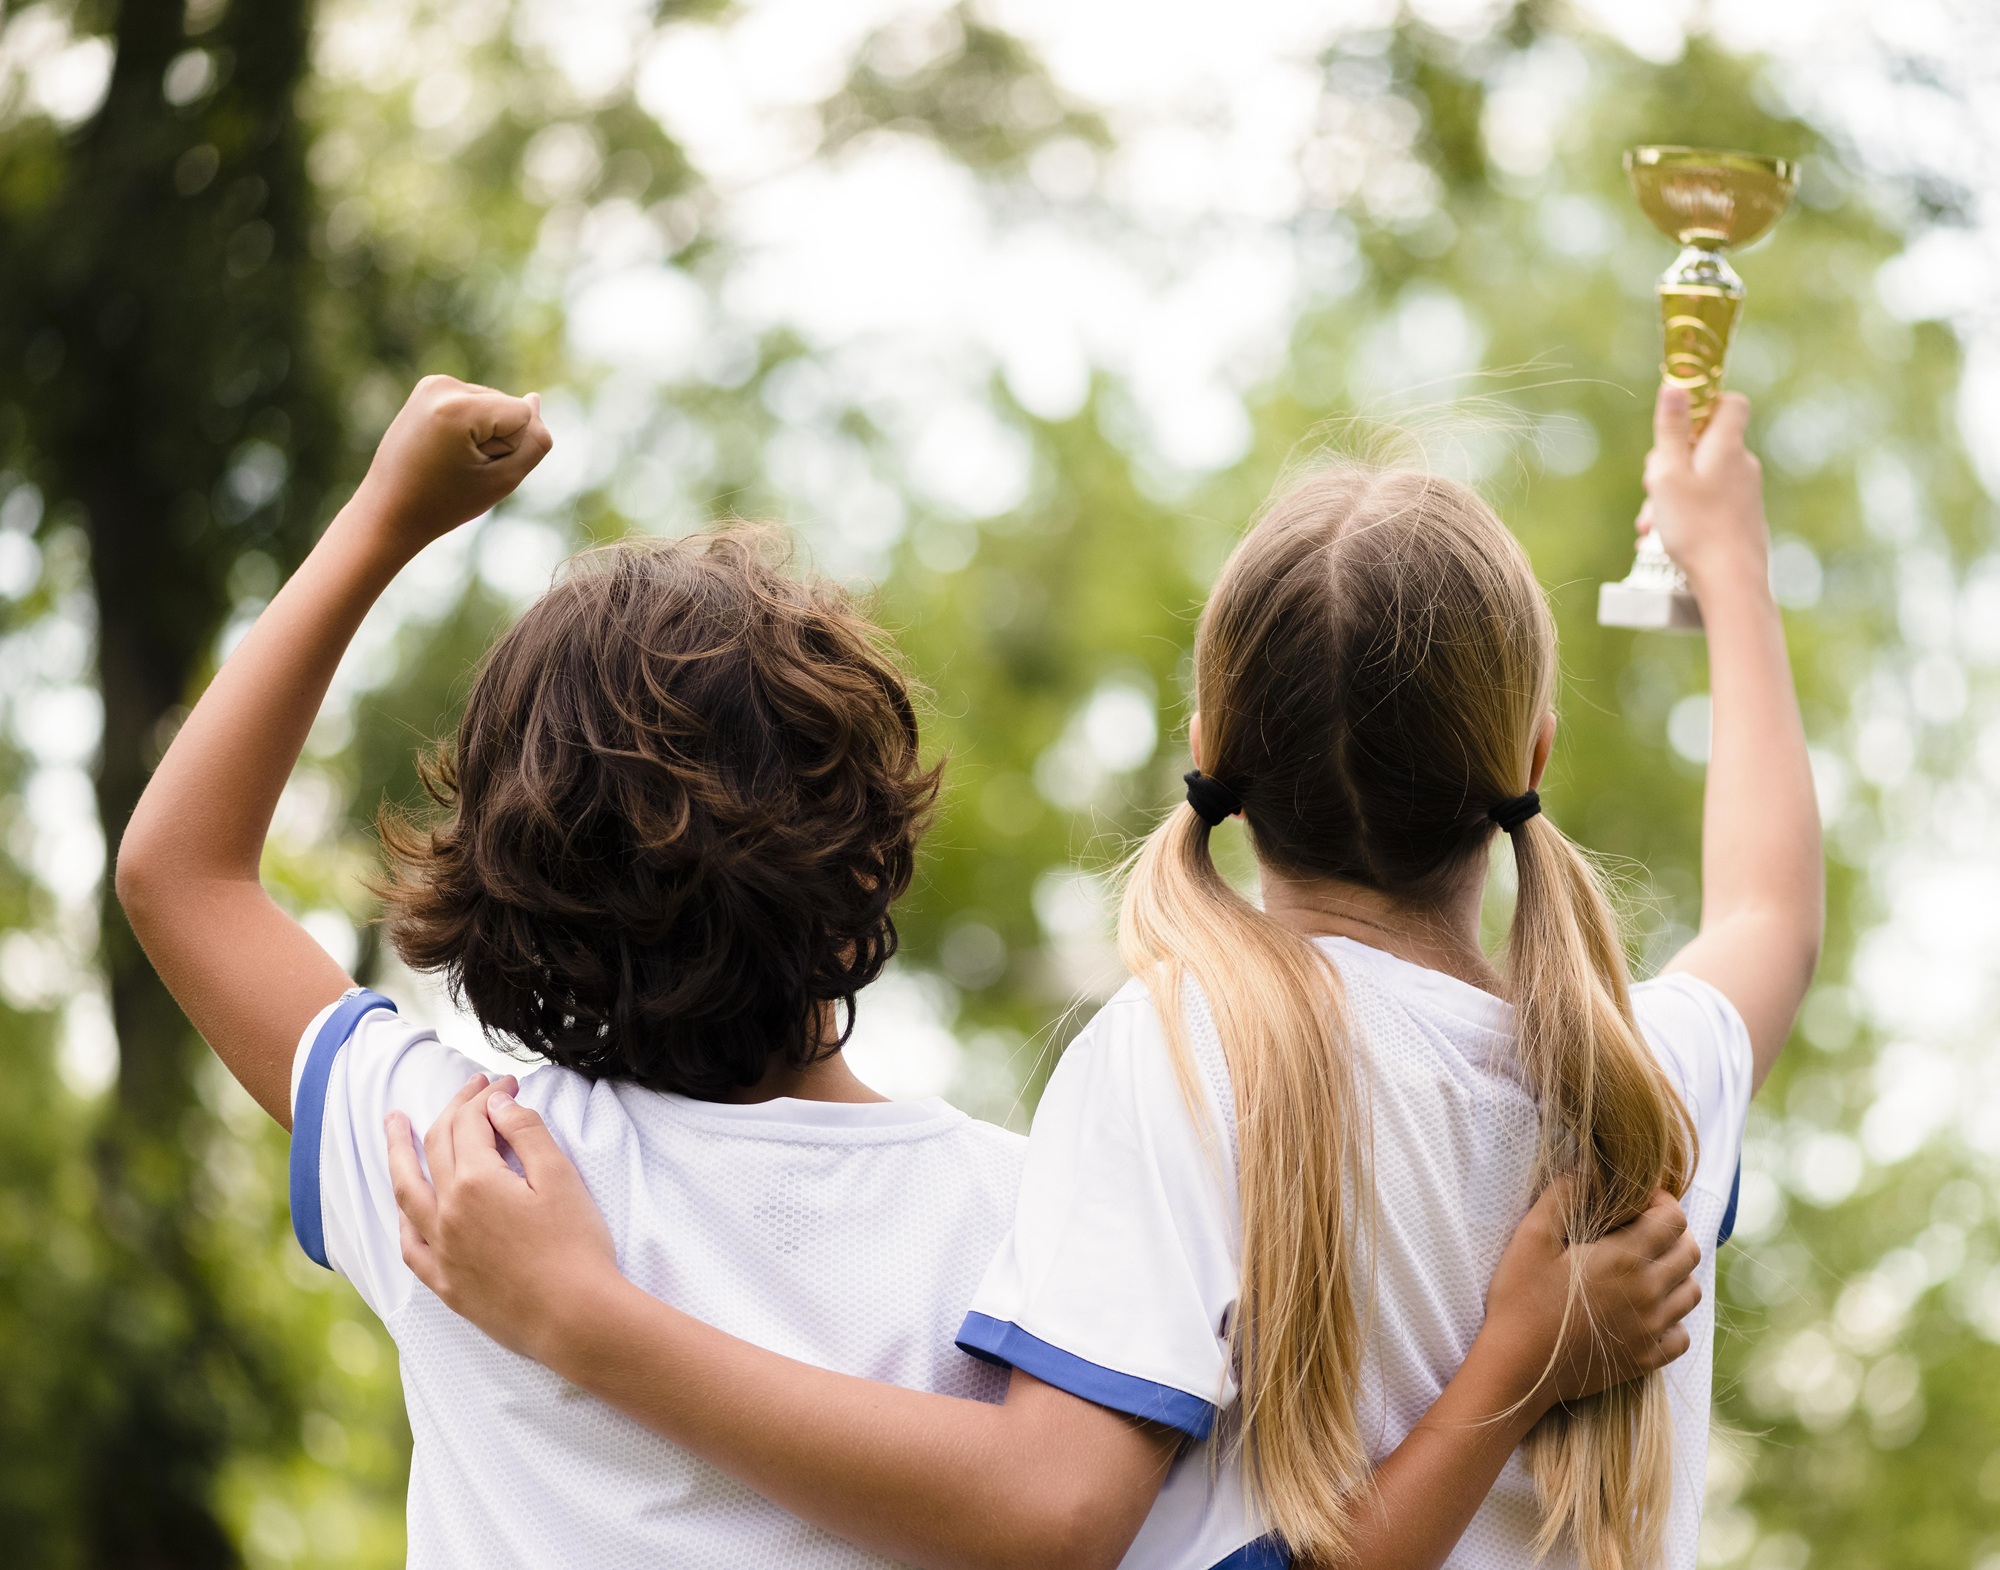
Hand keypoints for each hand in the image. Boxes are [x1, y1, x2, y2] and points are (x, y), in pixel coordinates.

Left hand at [345, 376, 552, 560]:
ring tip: (449, 460)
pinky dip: (469, 427)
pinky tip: (444, 448)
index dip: (509, 449)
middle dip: (496, 439)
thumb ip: (533, 442)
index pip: (523, 415)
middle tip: (459, 468)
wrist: (389, 510)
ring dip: (482, 434)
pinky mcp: (428, 389)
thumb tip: (534, 399)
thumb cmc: (446, 502)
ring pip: (494, 405)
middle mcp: (442, 385)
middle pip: (508, 407)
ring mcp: (432, 384)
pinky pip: (475, 404)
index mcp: (457, 407)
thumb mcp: (503, 480)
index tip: (473, 469)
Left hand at [387, 1074, 618, 1363]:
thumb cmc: (577, 1245)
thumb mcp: (561, 1177)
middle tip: (471, 1087)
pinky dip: (404, 1217)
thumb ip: (526, 1132)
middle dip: (454, 1108)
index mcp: (475, 1181)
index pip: (471, 1122)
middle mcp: (447, 1212)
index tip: (508, 1083)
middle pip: (437, 1145)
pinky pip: (410, 1245)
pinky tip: (404, 1207)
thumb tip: (498, 1102)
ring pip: (406, 1191)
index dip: (488, 1095)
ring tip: (393, 1125)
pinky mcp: (446, 1283)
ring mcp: (441, 1250)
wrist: (575, 1317)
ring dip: (398, 1152)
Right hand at [1478, 1182, 1700, 1414]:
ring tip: (1645, 1269)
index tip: (1638, 1201)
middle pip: (1690, 1252)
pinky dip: (1673, 1319)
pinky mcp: (1646, 1359)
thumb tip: (1587, 1170)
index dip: (1662, 1201)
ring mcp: (1651, 1330)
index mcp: (1624, 1258)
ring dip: (1676, 1274)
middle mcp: (1649, 1293)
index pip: (1674, 1219)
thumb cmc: (1519, 1299)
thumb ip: (1562, 1197)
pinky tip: (1644, 1312)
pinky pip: (1682, 1335)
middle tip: (1640, 1231)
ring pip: (1692, 1293)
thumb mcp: (1531, 1238)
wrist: (1517, 1367)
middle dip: (1672, 1233)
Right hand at [1638, 384, 1769, 601]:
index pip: (1729, 402)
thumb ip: (1671, 429)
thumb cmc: (1696, 527)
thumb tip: (1676, 385)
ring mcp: (1745, 493)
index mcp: (1726, 446)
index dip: (1703, 403)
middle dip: (1671, 461)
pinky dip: (1686, 514)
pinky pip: (1709, 503)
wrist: (1732, 581)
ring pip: (1702, 479)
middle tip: (1650, 487)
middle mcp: (1742, 464)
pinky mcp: (1742, 518)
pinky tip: (1665, 539)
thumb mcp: (1669, 474)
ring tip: (1651, 525)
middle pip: (1704, 444)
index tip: (1676, 421)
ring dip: (1671, 495)